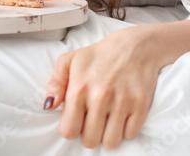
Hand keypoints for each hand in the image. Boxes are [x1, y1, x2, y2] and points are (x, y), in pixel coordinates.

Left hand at [43, 26, 162, 148]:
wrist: (134, 46)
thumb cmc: (98, 55)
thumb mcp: (69, 60)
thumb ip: (55, 83)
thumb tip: (49, 106)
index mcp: (79, 88)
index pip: (69, 130)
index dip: (71, 128)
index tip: (76, 120)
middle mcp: (100, 97)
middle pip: (90, 141)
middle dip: (89, 134)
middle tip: (92, 120)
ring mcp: (122, 102)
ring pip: (111, 143)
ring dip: (107, 135)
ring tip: (107, 119)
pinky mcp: (141, 105)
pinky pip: (130, 135)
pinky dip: (126, 129)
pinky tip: (121, 115)